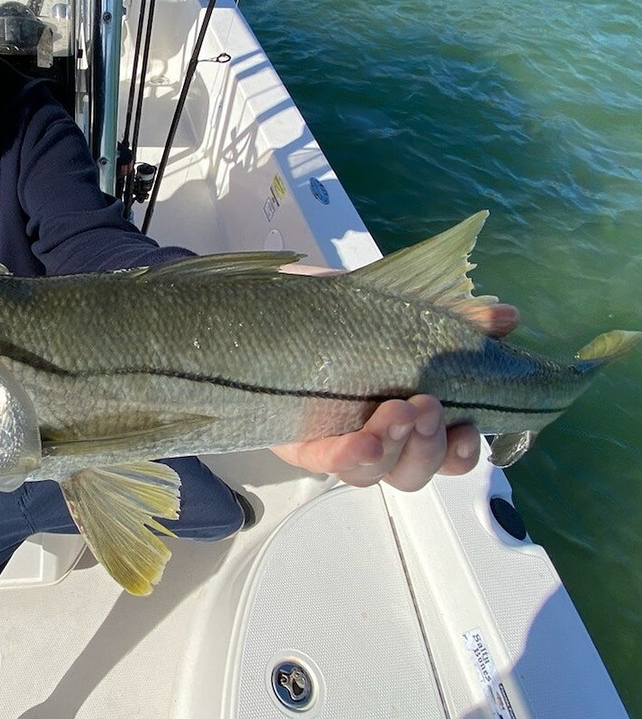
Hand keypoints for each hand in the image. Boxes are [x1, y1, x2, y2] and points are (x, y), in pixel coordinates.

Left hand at [271, 301, 519, 491]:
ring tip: (395, 411)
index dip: (460, 454)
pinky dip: (348, 455)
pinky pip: (325, 462)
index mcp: (409, 414)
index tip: (468, 431)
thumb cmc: (337, 311)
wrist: (271, 304)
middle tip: (425, 406)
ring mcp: (337, 443)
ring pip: (375, 473)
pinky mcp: (299, 442)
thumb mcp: (396, 305)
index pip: (446, 454)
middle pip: (412, 473)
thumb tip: (505, 317)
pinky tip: (359, 440)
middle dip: (427, 446)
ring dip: (392, 448)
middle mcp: (377, 437)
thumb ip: (448, 315)